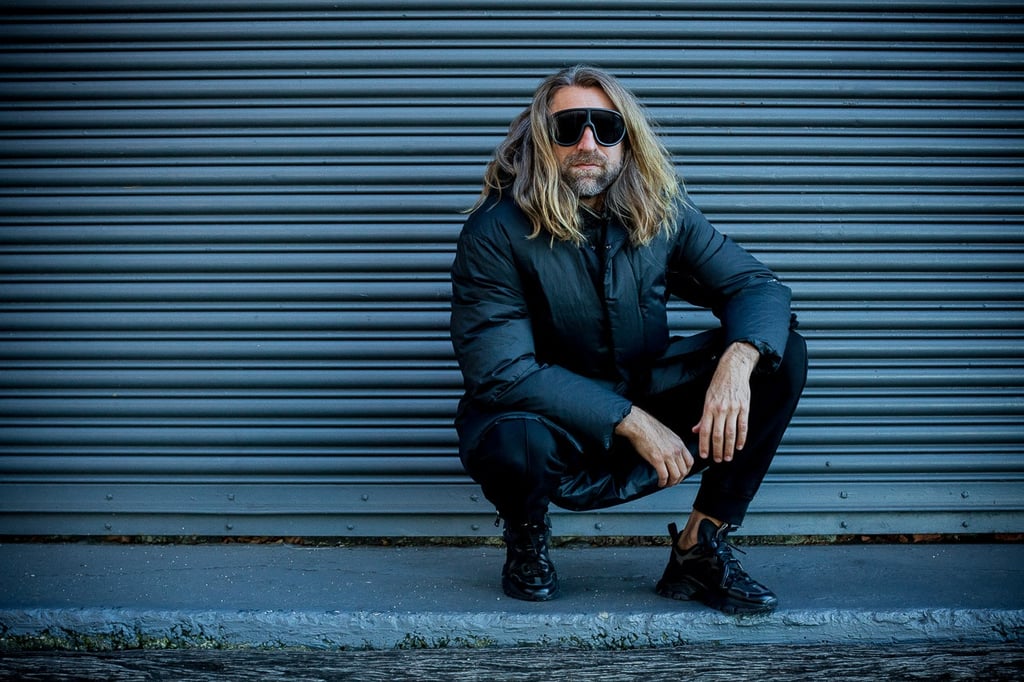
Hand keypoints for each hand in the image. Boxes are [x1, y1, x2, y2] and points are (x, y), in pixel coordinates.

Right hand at [615, 406, 692, 486]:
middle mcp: (676, 450)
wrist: (639, 424)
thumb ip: (673, 445)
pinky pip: (664, 475)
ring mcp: (667, 455)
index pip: (690, 462)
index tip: (682, 475)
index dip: (686, 471)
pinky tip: (660, 482)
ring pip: (675, 475)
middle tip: (673, 482)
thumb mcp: (668, 434)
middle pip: (684, 471)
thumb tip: (672, 454)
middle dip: (679, 479)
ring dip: (671, 483)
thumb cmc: (649, 427)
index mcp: (679, 443)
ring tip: (666, 484)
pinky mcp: (657, 459)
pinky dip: (663, 482)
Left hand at [692, 342, 758, 462]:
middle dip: (717, 450)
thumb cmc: (719, 384)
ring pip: (731, 433)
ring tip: (728, 457)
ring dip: (729, 448)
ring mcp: (733, 409)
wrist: (733, 370)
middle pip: (718, 435)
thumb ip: (703, 416)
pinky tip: (739, 446)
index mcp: (709, 407)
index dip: (704, 444)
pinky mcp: (744, 407)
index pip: (705, 430)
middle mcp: (720, 409)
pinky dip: (742, 438)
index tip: (704, 455)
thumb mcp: (707, 398)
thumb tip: (696, 430)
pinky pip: (743, 426)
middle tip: (717, 460)